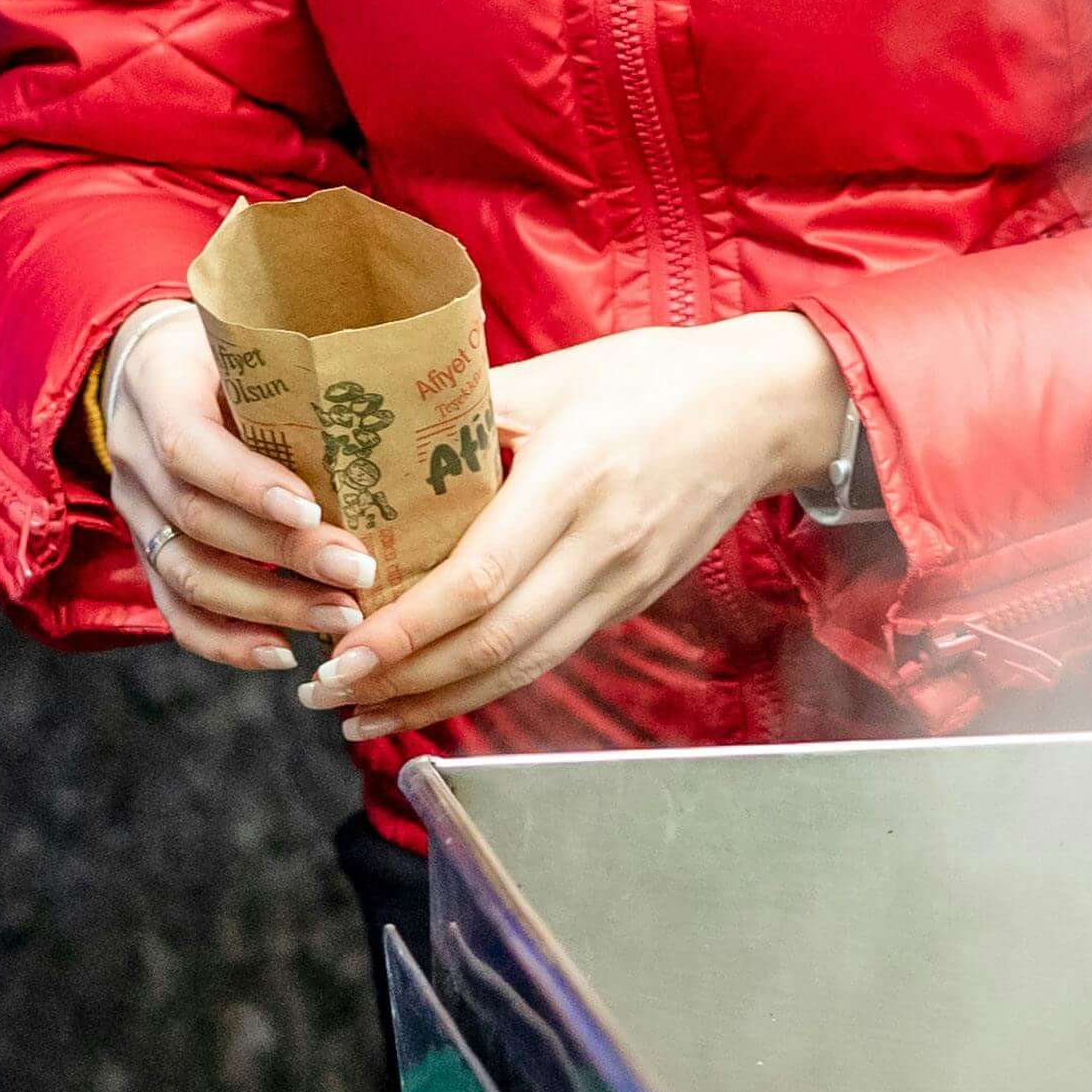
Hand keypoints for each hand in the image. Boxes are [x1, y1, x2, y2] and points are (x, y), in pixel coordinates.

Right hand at [103, 297, 374, 674]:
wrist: (155, 366)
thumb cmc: (230, 348)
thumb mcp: (254, 337)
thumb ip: (301, 368)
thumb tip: (415, 389)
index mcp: (158, 387)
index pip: (189, 444)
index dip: (247, 483)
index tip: (316, 507)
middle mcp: (135, 456)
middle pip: (199, 521)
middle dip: (284, 556)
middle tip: (360, 574)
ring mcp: (135, 511)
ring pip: (188, 576)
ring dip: (269, 606)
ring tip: (342, 619)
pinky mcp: (146, 553)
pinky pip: (176, 612)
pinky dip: (228, 642)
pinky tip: (284, 653)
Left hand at [304, 312, 847, 738]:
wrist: (762, 409)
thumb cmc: (652, 377)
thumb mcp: (556, 376)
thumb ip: (468, 411)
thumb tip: (370, 440)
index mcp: (575, 477)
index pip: (481, 579)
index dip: (408, 629)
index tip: (345, 651)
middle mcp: (603, 544)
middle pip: (495, 642)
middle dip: (404, 682)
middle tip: (328, 693)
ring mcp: (624, 583)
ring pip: (523, 666)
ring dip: (438, 700)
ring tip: (365, 715)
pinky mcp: (632, 602)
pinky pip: (550, 656)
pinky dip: (487, 682)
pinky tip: (435, 690)